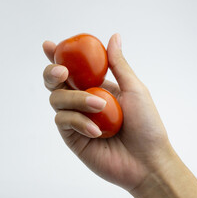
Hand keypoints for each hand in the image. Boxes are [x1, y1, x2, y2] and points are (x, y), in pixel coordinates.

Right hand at [42, 34, 173, 191]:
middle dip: (53, 73)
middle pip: (55, 82)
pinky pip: (63, 121)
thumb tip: (113, 36)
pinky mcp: (72, 137)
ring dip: (76, 99)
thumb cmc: (146, 125)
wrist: (147, 160)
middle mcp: (82, 101)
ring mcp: (76, 119)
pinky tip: (97, 131)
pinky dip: (79, 122)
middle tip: (62, 72)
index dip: (57, 56)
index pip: (73, 68)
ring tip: (100, 106)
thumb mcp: (135, 89)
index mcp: (97, 87)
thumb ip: (118, 64)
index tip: (49, 45)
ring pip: (57, 99)